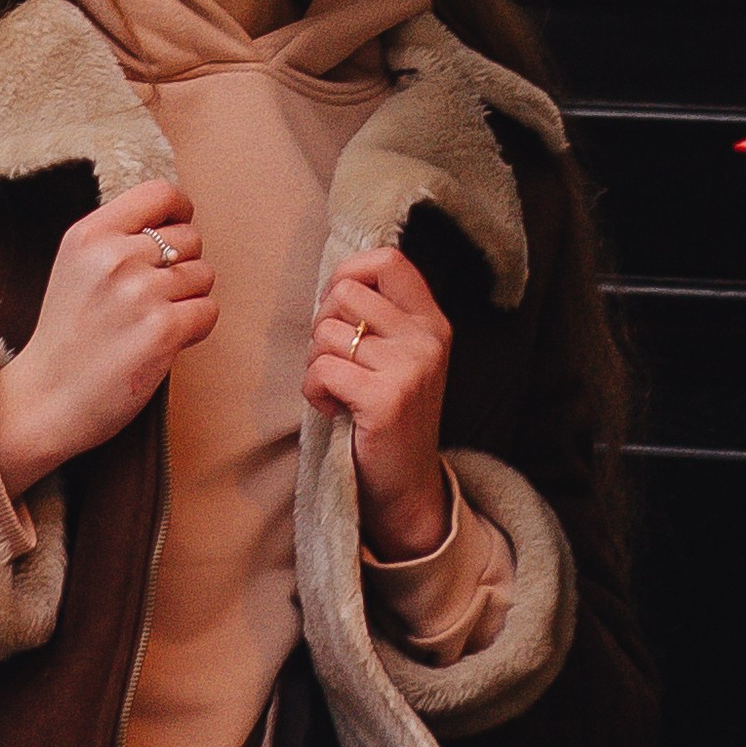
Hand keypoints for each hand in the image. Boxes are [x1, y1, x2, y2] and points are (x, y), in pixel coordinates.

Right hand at [0, 179, 216, 495]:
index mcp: (90, 233)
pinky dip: (195, 328)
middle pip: (190, 238)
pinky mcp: (162, 330)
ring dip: (188, 300)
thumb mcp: (76, 266)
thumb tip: (176, 218)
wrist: (43, 400)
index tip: (175, 234)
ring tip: (150, 322)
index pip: (161, 193)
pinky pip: (208, 311)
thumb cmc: (66, 336)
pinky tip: (163, 343)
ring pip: (203, 275)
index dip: (179, 212)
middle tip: (150, 298)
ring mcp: (140, 292)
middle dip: (181, 265)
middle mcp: (114, 256)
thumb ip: (118, 237)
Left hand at [305, 247, 451, 560]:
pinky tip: (333, 409)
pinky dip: (314, 391)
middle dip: (323, 326)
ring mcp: (409, 368)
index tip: (339, 310)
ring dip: (316, 364)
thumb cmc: (390, 416)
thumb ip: (381, 316)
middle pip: (345, 293)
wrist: (407, 488)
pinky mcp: (385, 399)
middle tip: (335, 362)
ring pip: (326, 333)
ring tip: (338, 391)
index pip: (388, 259)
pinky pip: (321, 369)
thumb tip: (337, 279)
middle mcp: (426, 339)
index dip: (350, 273)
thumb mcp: (400, 357)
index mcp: (431, 321)